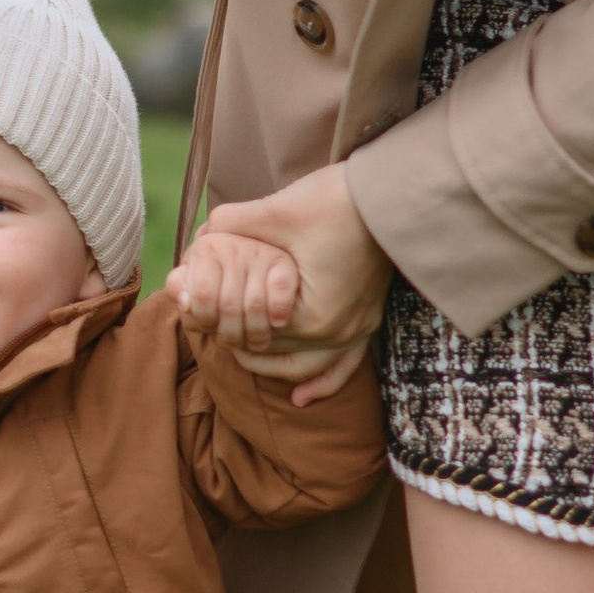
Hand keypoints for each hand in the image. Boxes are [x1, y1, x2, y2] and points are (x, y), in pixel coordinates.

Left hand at [169, 165, 391, 403]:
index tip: (199, 306)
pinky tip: (301, 398)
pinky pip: (345, 364)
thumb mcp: (278, 211)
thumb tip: (200, 235)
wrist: (394, 194)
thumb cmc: (338, 201)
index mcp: (311, 314)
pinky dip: (322, 382)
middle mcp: (338, 332)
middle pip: (277, 352)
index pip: (253, 331)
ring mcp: (358, 328)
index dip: (222, 318)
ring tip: (243, 359)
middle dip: (242, 341)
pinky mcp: (369, 318)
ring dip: (274, 367)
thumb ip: (234, 224)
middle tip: (212, 325)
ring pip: (307, 368)